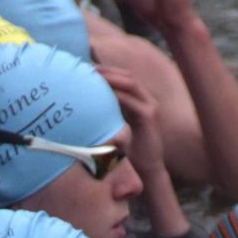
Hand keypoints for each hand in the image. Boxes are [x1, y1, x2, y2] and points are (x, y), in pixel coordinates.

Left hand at [95, 64, 166, 178]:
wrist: (148, 169)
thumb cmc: (131, 150)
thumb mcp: (117, 128)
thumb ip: (109, 114)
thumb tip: (87, 107)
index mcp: (140, 101)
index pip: (124, 78)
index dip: (107, 71)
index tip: (88, 68)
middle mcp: (147, 100)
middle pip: (127, 76)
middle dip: (107, 71)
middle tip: (87, 68)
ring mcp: (151, 107)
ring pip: (130, 84)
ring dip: (111, 78)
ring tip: (94, 76)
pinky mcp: (150, 117)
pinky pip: (132, 100)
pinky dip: (117, 95)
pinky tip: (103, 94)